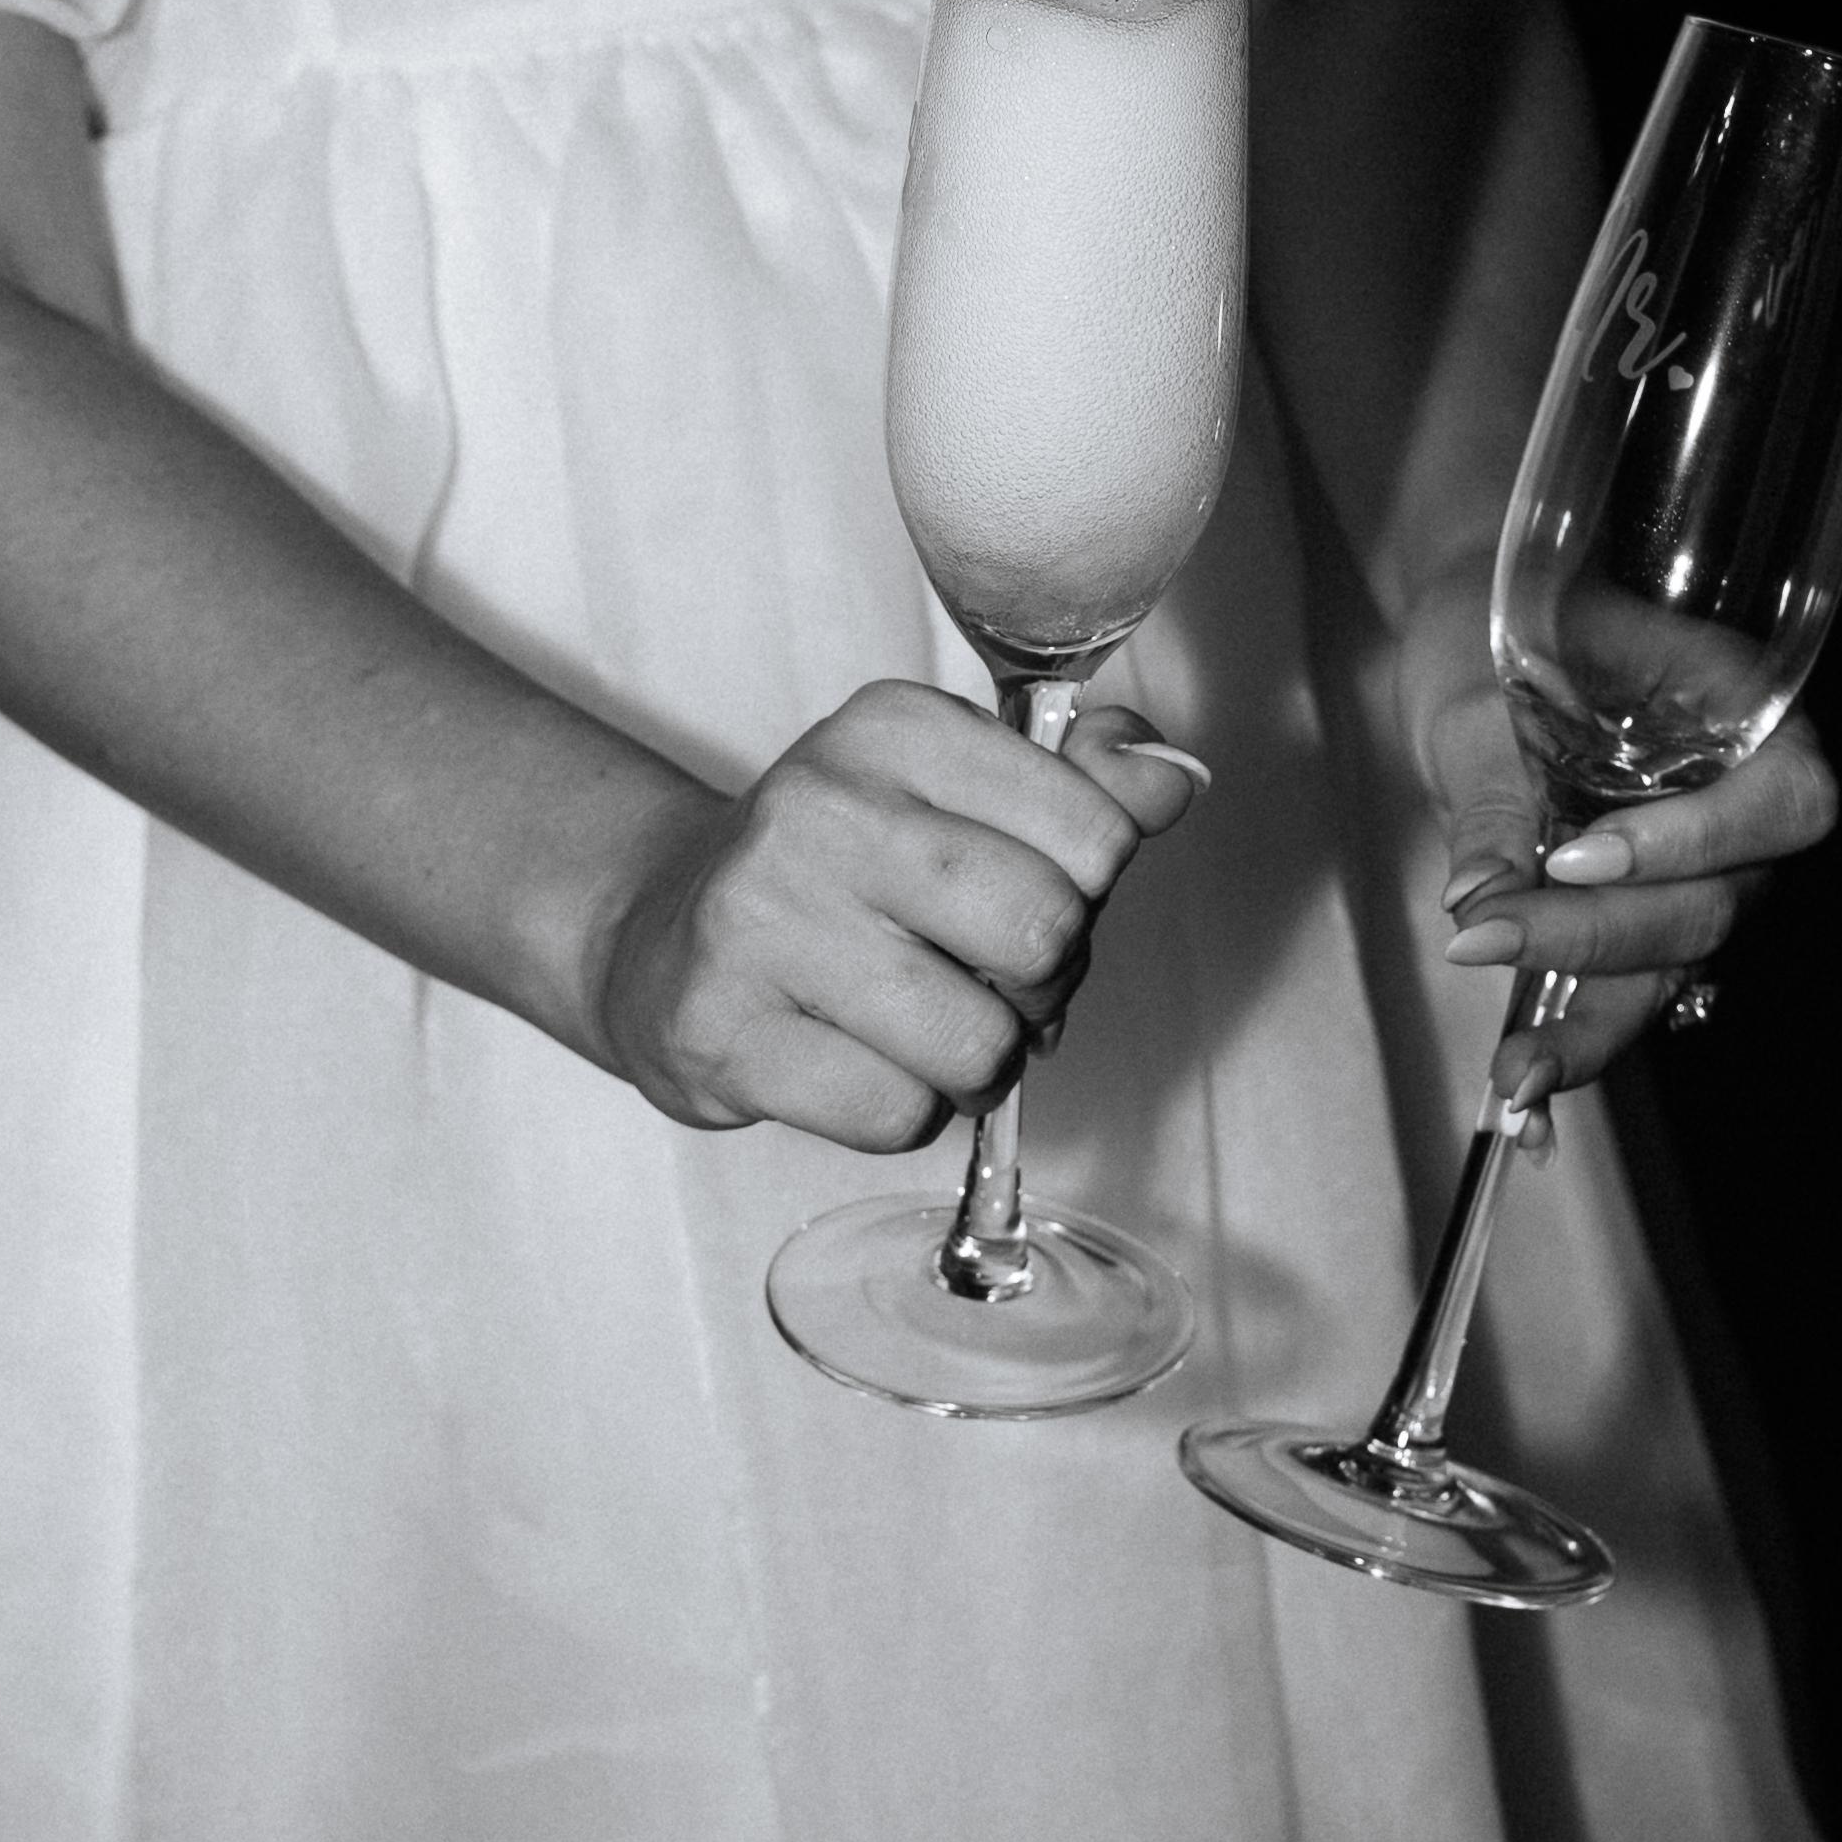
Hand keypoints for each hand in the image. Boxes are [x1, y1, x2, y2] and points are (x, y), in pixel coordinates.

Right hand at [588, 681, 1204, 1153]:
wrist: (661, 935)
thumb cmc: (846, 871)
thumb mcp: (961, 794)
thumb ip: (1087, 787)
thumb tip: (1180, 779)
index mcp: (895, 726)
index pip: (1097, 832)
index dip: (1085, 891)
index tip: (1023, 892)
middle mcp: (822, 804)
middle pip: (1046, 935)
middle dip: (1043, 986)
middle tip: (985, 978)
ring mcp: (761, 917)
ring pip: (980, 1044)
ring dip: (978, 1064)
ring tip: (924, 1026)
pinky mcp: (721, 1030)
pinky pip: (897, 1115)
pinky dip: (902, 1111)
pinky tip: (854, 1059)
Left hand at [1396, 561, 1840, 1096]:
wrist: (1467, 624)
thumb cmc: (1490, 629)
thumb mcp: (1483, 692)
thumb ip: (1495, 791)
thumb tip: (1483, 894)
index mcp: (1741, 711)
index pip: (1782, 800)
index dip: (1694, 844)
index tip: (1574, 857)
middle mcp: (1738, 797)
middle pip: (1717, 902)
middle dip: (1601, 936)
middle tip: (1481, 938)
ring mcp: (1697, 866)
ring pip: (1675, 962)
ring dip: (1594, 1025)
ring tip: (1515, 1077)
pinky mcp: (1640, 913)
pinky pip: (1630, 986)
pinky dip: (1578, 1041)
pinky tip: (1523, 1100)